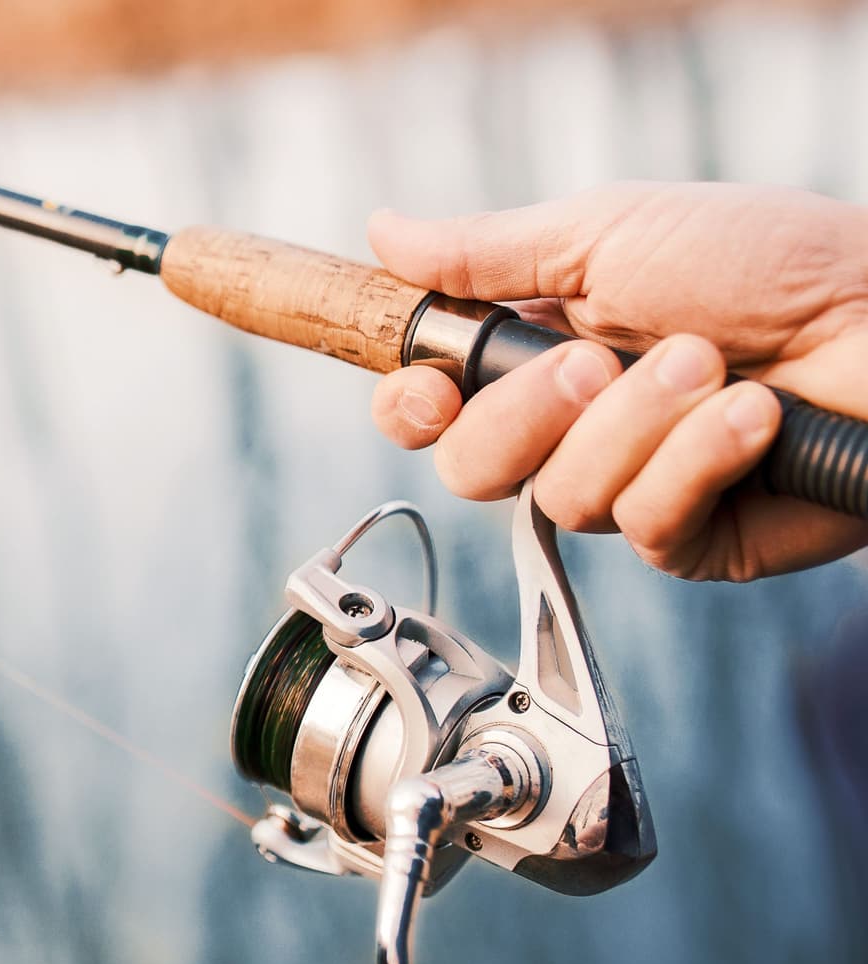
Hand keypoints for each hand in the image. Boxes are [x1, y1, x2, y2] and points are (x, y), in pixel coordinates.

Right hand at [367, 182, 867, 581]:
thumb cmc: (772, 258)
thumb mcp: (607, 234)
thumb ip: (486, 252)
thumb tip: (385, 232)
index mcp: (539, 348)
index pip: (431, 408)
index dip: (414, 409)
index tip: (433, 391)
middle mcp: (575, 423)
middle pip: (474, 467)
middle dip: (530, 414)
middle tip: (598, 360)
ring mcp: (631, 483)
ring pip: (563, 496)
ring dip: (641, 423)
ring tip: (715, 367)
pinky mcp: (693, 536)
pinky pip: (644, 526)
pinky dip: (697, 464)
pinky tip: (752, 419)